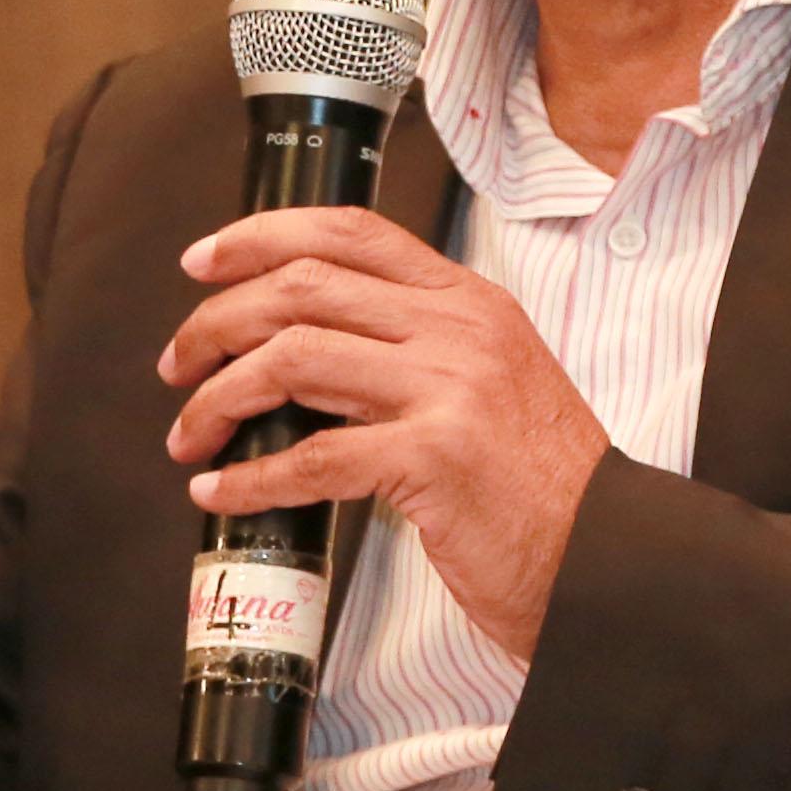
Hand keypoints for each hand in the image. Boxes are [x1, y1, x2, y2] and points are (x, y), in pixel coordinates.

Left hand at [163, 208, 610, 660]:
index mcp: (470, 303)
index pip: (350, 232)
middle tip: (179, 365)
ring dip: (219, 399)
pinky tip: (221, 495)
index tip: (203, 263)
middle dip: (216, 322)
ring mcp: (448, 390)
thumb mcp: (492, 385)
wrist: (611, 558)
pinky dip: (250, 478)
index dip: (261, 236)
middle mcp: (459, 331)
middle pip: (301, 287)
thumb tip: (305, 351)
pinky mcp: (434, 458)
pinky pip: (311, 457)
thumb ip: (417, 351)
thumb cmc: (542, 487)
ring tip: (190, 435)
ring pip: (293, 358)